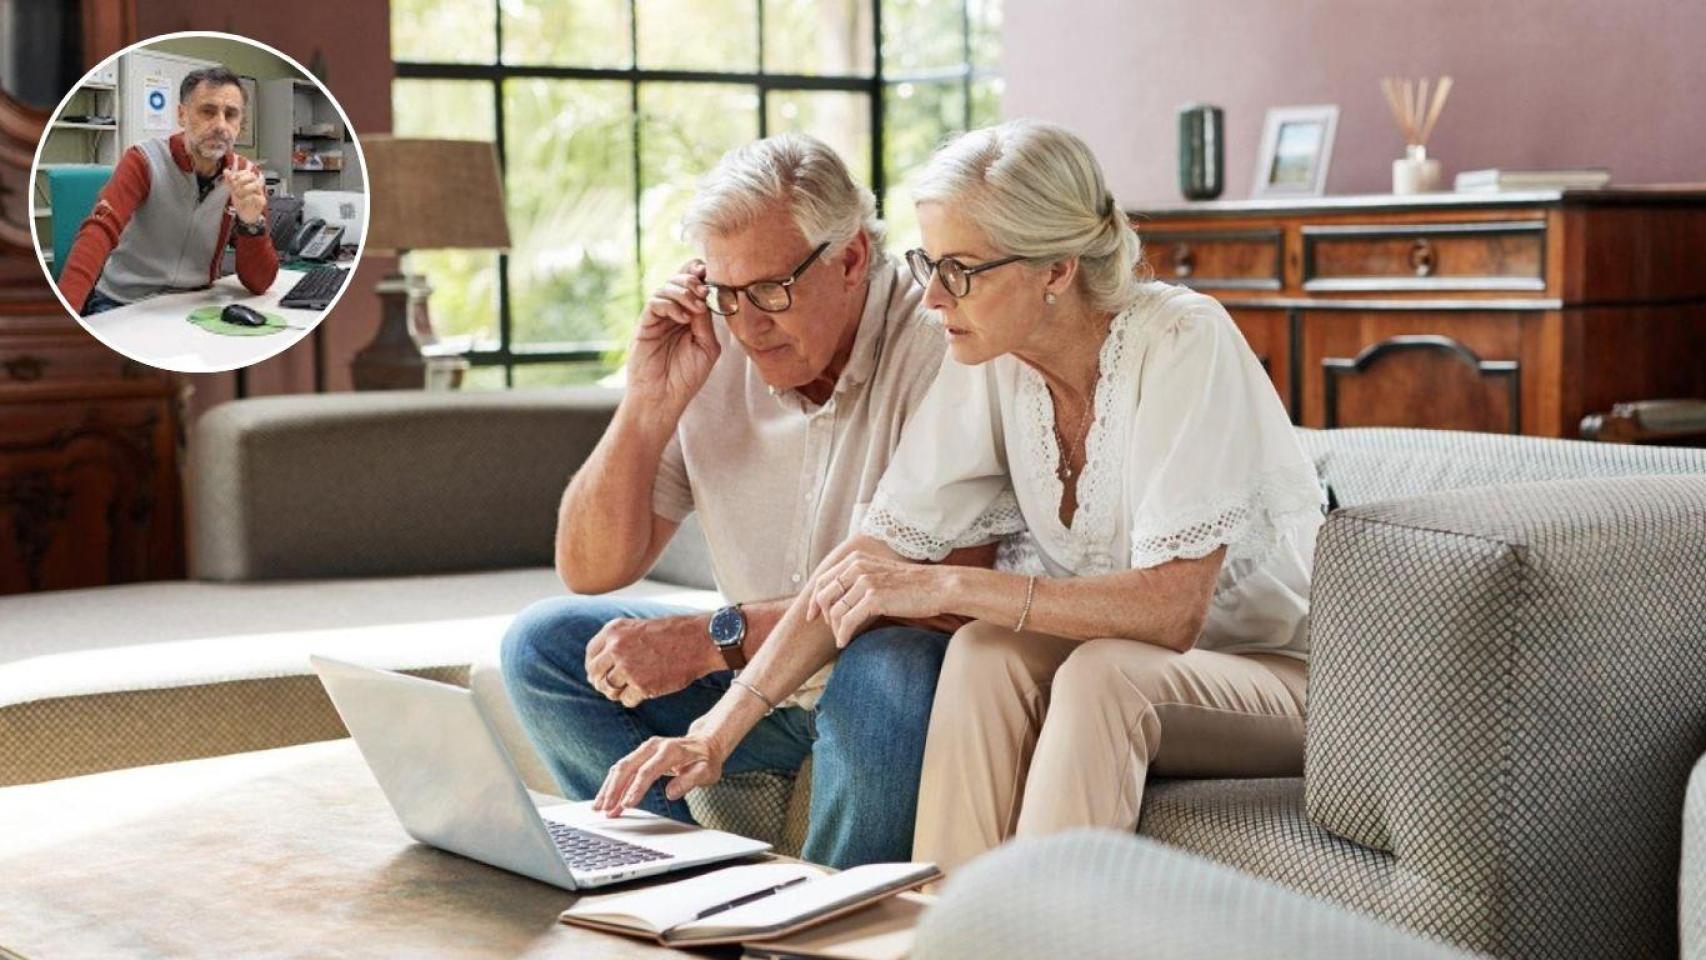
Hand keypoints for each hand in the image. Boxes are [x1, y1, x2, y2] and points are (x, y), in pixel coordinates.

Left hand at [224, 167, 265, 225]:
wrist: (246, 216)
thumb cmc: (241, 202)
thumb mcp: (233, 190)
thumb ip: (230, 180)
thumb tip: (226, 171)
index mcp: (250, 182)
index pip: (247, 172)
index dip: (239, 174)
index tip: (232, 179)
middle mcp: (256, 186)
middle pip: (252, 176)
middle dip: (241, 180)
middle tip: (234, 187)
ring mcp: (260, 193)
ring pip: (255, 185)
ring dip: (244, 189)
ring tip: (238, 195)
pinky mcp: (262, 201)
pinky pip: (255, 196)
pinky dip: (246, 198)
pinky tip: (242, 201)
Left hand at [584, 615, 721, 708]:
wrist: (699, 640)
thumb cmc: (672, 634)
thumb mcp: (638, 627)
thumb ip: (617, 642)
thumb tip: (599, 667)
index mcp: (614, 631)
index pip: (591, 655)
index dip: (595, 667)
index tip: (601, 673)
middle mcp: (616, 648)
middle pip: (595, 674)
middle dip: (602, 683)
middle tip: (613, 687)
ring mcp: (628, 668)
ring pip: (609, 689)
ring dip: (616, 693)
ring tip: (629, 690)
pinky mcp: (642, 686)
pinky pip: (626, 700)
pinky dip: (633, 699)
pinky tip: (644, 692)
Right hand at [594, 730, 724, 815]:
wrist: (705, 744)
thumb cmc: (706, 760)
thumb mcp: (706, 772)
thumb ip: (690, 781)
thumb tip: (671, 793)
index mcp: (669, 750)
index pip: (647, 771)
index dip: (635, 788)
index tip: (626, 804)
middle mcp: (653, 746)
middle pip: (627, 767)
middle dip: (613, 789)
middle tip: (604, 809)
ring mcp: (645, 749)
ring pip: (621, 768)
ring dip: (609, 788)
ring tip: (599, 807)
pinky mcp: (641, 755)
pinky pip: (624, 770)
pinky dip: (614, 785)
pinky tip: (609, 800)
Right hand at [627, 260, 720, 414]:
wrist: (663, 398)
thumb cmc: (686, 377)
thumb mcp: (706, 347)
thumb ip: (706, 322)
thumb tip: (706, 297)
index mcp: (690, 316)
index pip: (693, 286)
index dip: (699, 274)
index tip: (710, 274)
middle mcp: (673, 313)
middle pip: (679, 280)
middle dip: (693, 280)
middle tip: (704, 291)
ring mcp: (658, 318)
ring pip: (665, 287)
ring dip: (684, 292)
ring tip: (697, 307)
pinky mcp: (644, 325)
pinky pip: (654, 304)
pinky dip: (670, 305)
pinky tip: (683, 318)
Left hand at [807, 550, 946, 647]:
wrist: (938, 586)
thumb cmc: (912, 584)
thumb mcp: (880, 573)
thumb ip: (860, 580)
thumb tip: (841, 599)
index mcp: (856, 559)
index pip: (823, 579)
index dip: (813, 599)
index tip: (811, 615)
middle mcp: (857, 567)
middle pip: (823, 595)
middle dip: (821, 615)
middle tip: (830, 629)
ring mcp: (864, 582)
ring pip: (834, 611)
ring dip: (835, 629)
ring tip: (842, 638)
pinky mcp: (873, 598)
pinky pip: (846, 621)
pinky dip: (842, 635)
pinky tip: (845, 643)